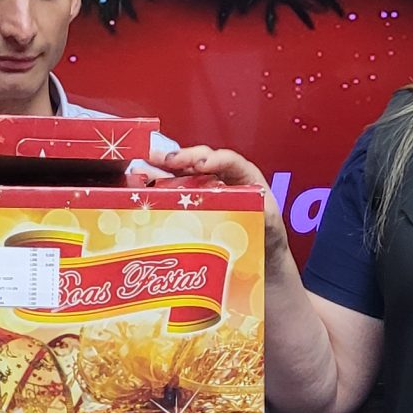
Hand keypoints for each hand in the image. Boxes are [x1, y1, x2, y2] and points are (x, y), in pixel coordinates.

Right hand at [152, 144, 290, 255]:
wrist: (259, 255)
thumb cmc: (267, 233)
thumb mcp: (271, 223)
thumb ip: (266, 214)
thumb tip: (258, 208)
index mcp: (243, 176)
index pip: (230, 161)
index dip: (215, 158)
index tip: (202, 163)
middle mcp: (220, 178)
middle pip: (199, 161)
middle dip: (182, 158)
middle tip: (165, 159)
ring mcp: (203, 190)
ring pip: (182, 173)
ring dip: (163, 169)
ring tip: (144, 167)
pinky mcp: (190, 204)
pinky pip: (173, 192)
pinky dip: (158, 189)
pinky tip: (142, 188)